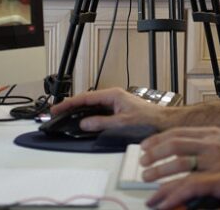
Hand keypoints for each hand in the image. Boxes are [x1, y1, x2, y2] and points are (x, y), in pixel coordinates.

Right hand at [49, 87, 168, 131]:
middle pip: (86, 100)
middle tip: (56, 113)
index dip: (70, 103)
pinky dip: (87, 115)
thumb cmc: (148, 119)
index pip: (86, 97)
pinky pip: (98, 111)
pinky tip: (82, 121)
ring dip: (78, 110)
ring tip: (64, 116)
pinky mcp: (117, 110)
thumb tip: (84, 123)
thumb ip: (101, 123)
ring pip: (91, 105)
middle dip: (70, 106)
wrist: (163, 121)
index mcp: (112, 95)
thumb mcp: (122, 122)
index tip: (58, 108)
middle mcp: (112, 96)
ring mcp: (114, 103)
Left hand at [139, 127, 219, 188]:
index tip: (145, 148)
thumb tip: (183, 150)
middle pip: (174, 143)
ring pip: (179, 161)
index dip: (157, 140)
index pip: (177, 132)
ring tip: (148, 178)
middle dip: (154, 154)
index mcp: (212, 133)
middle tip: (142, 165)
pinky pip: (192, 179)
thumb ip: (206, 144)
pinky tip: (167, 191)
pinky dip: (176, 185)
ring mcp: (217, 158)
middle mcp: (212, 142)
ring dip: (160, 170)